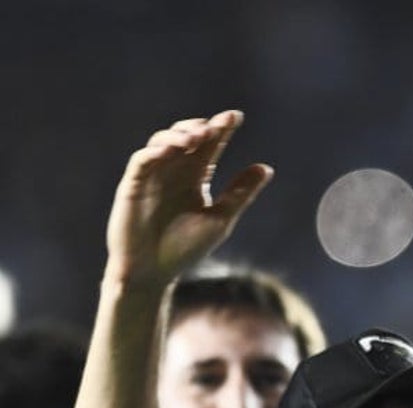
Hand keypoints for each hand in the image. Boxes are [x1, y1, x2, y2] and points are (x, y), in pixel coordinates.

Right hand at [105, 111, 271, 287]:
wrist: (153, 272)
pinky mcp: (132, 185)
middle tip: (217, 126)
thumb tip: (267, 168)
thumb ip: (240, 193)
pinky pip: (142, 161)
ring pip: (163, 142)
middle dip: (201, 128)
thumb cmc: (185, 248)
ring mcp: (153, 176)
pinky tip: (171, 149)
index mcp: (196, 177)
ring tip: (197, 137)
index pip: (210, 146)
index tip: (236, 117)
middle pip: (187, 137)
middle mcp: (174, 171)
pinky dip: (155, 152)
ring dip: (179, 136)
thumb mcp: (220, 219)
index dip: (221, 129)